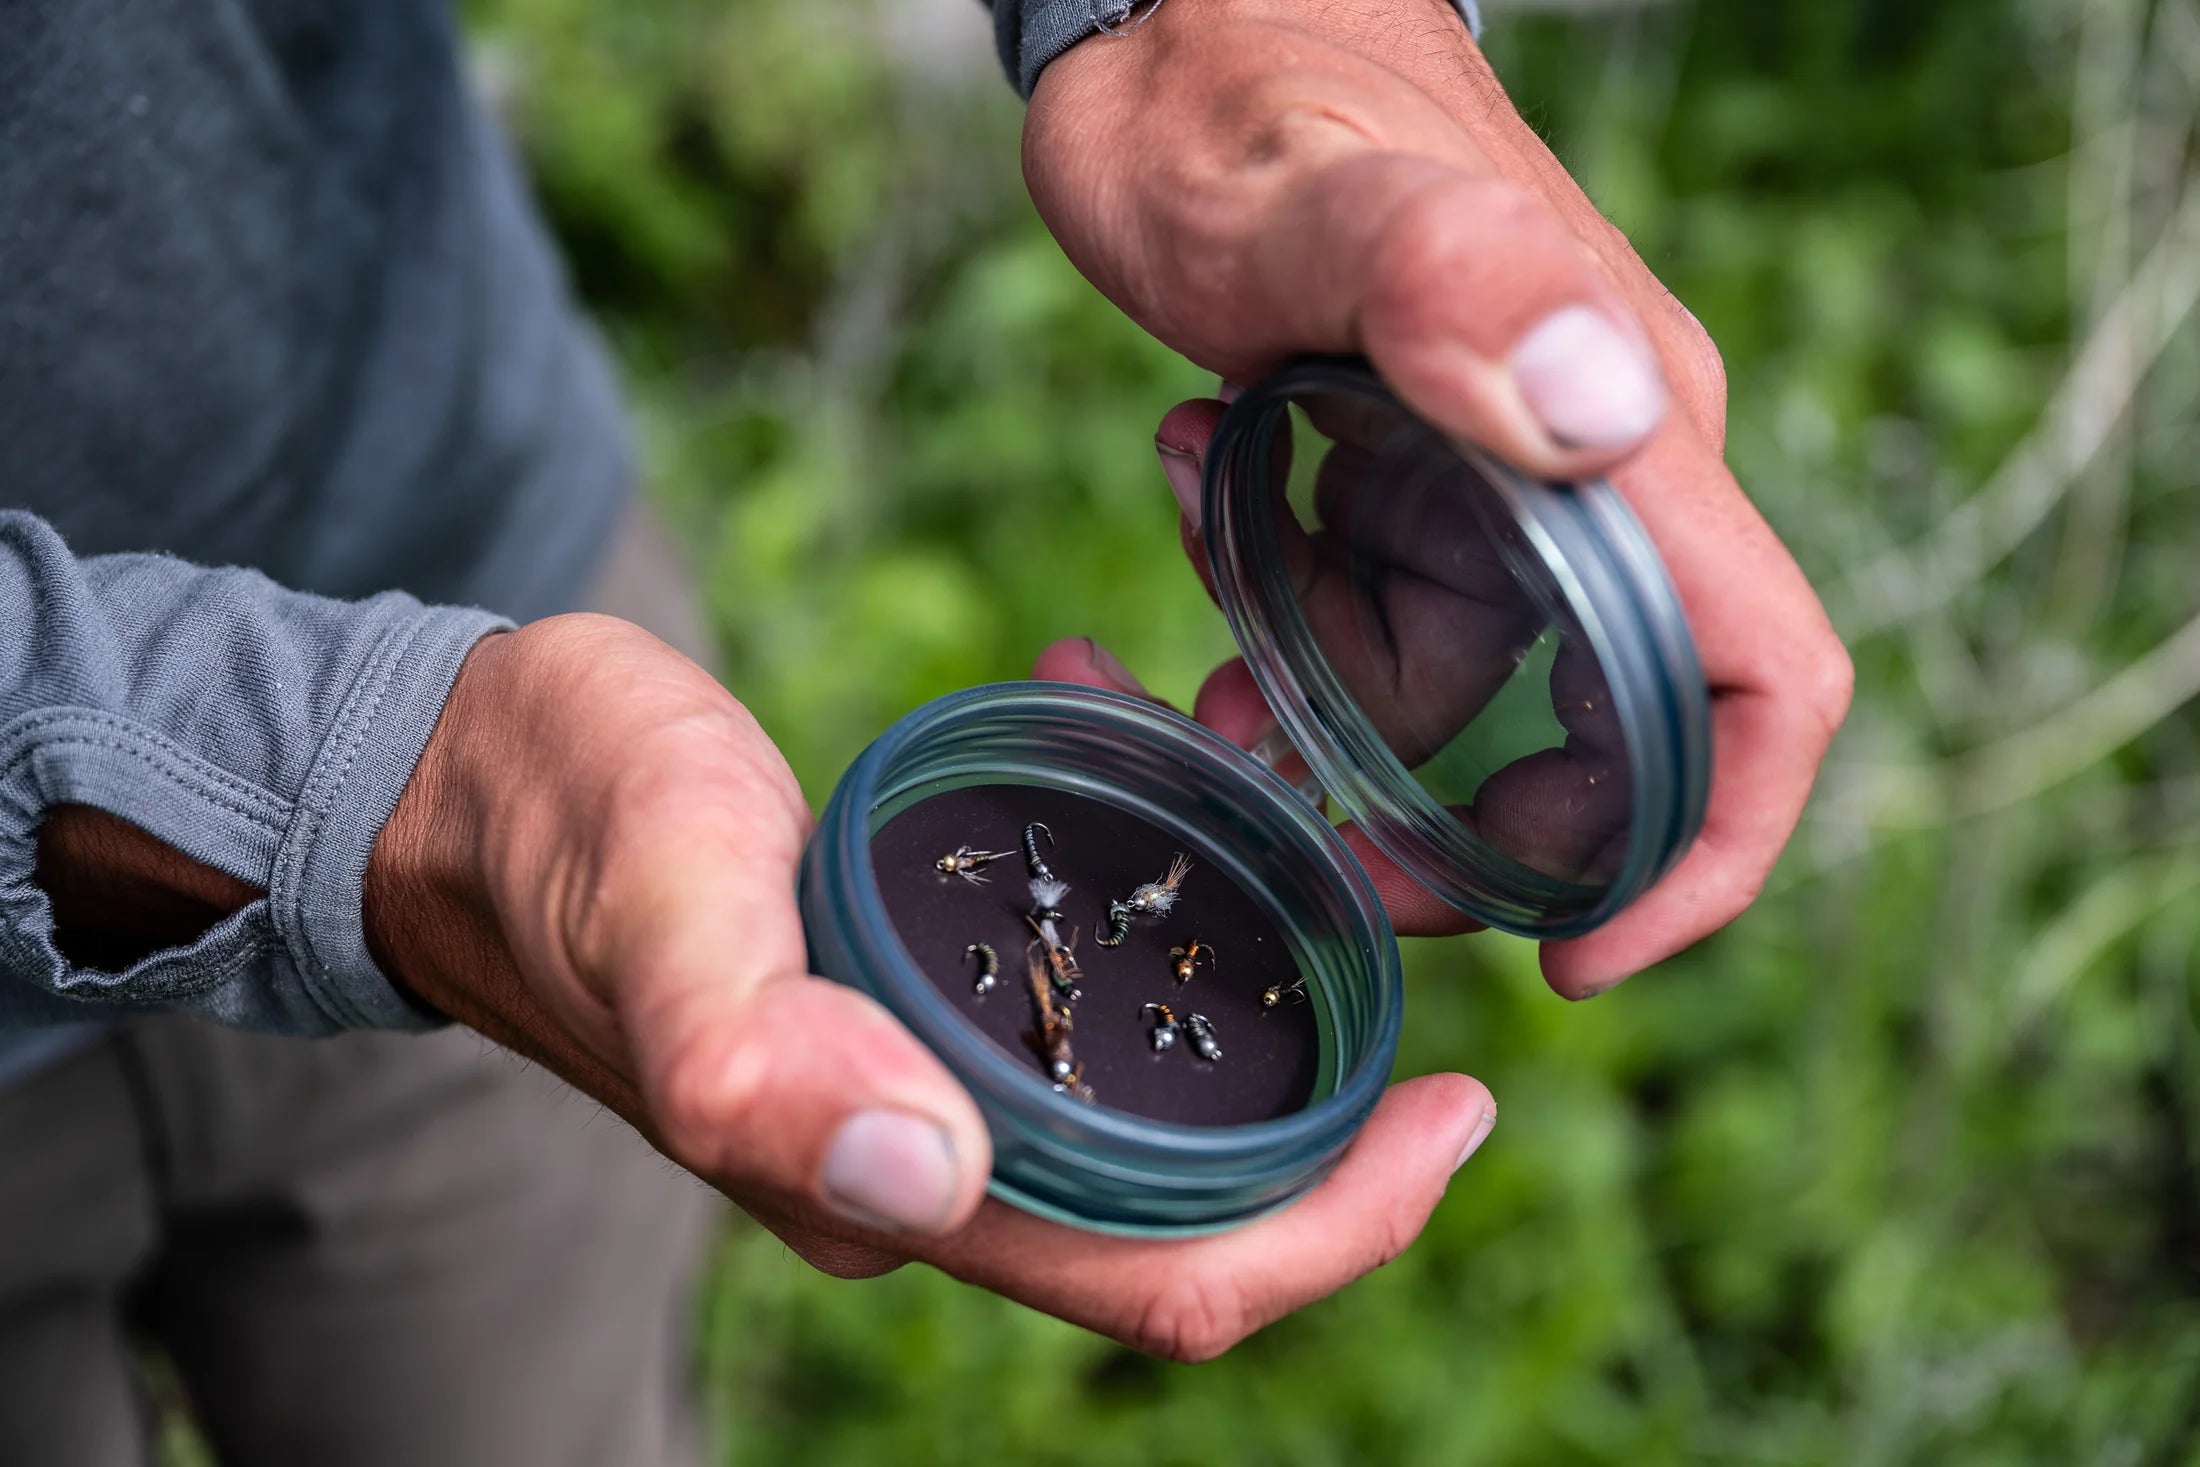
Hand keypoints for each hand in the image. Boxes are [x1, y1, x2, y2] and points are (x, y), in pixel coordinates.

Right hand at [366, 615, 1495, 1358]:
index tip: (1458, 1110)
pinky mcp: (919, 996)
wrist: (477, 777)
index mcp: (890, 1188)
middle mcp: (927, 1167)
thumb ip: (761, 1056)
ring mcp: (925, 1087)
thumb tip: (922, 1184)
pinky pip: (1086, 987)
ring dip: (1250, 957)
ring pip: (1155, 1085)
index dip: (1337, 1228)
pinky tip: (1138, 731)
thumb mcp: (660, 907)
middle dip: (1334, 1090)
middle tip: (1404, 922)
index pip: (1162, 1282)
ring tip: (1269, 781)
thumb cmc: (561, 829)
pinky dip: (1150, 884)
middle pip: (1197, 1201)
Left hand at [1023, 0, 1851, 993]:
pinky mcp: (1415, 470)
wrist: (1174, 22)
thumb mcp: (1311, 195)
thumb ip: (1448, 281)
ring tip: (1194, 595)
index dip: (1701, 851)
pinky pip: (1376, 613)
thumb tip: (1606, 418)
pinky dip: (1281, 614)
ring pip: (1450, 686)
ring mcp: (1503, 479)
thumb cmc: (1243, 91)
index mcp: (1627, 443)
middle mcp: (1594, 476)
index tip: (1577, 955)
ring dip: (1316, 694)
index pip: (1760, 686)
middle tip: (1304, 829)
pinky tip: (1195, 496)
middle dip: (1454, 823)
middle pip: (1595, 739)